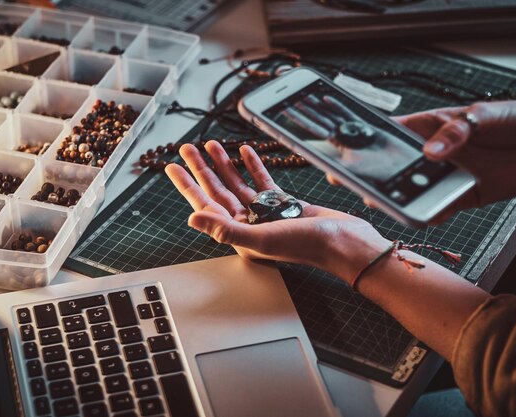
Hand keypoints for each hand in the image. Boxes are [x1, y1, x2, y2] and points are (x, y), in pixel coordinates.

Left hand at [165, 140, 389, 282]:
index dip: (188, 186)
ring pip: (238, 184)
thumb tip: (192, 219)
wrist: (343, 242)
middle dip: (202, 169)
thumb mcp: (261, 238)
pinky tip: (247, 152)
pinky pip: (263, 182)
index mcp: (239, 235)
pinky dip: (253, 166)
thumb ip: (225, 229)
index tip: (172, 168)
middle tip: (187, 148)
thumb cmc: (306, 245)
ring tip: (211, 145)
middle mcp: (249, 224)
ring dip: (225, 164)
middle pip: (218, 191)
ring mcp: (266, 213)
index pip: (206, 206)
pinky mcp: (284, 204)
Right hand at [329, 101, 515, 222]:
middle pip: (395, 167)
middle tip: (351, 181)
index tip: (344, 148)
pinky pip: (438, 208)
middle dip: (371, 175)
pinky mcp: (461, 196)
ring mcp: (445, 176)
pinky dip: (429, 214)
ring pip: (412, 190)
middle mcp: (433, 153)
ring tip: (383, 200)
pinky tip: (422, 214)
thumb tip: (431, 151)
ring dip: (397, 197)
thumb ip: (456, 131)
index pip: (391, 133)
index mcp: (431, 126)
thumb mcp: (484, 115)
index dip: (366, 141)